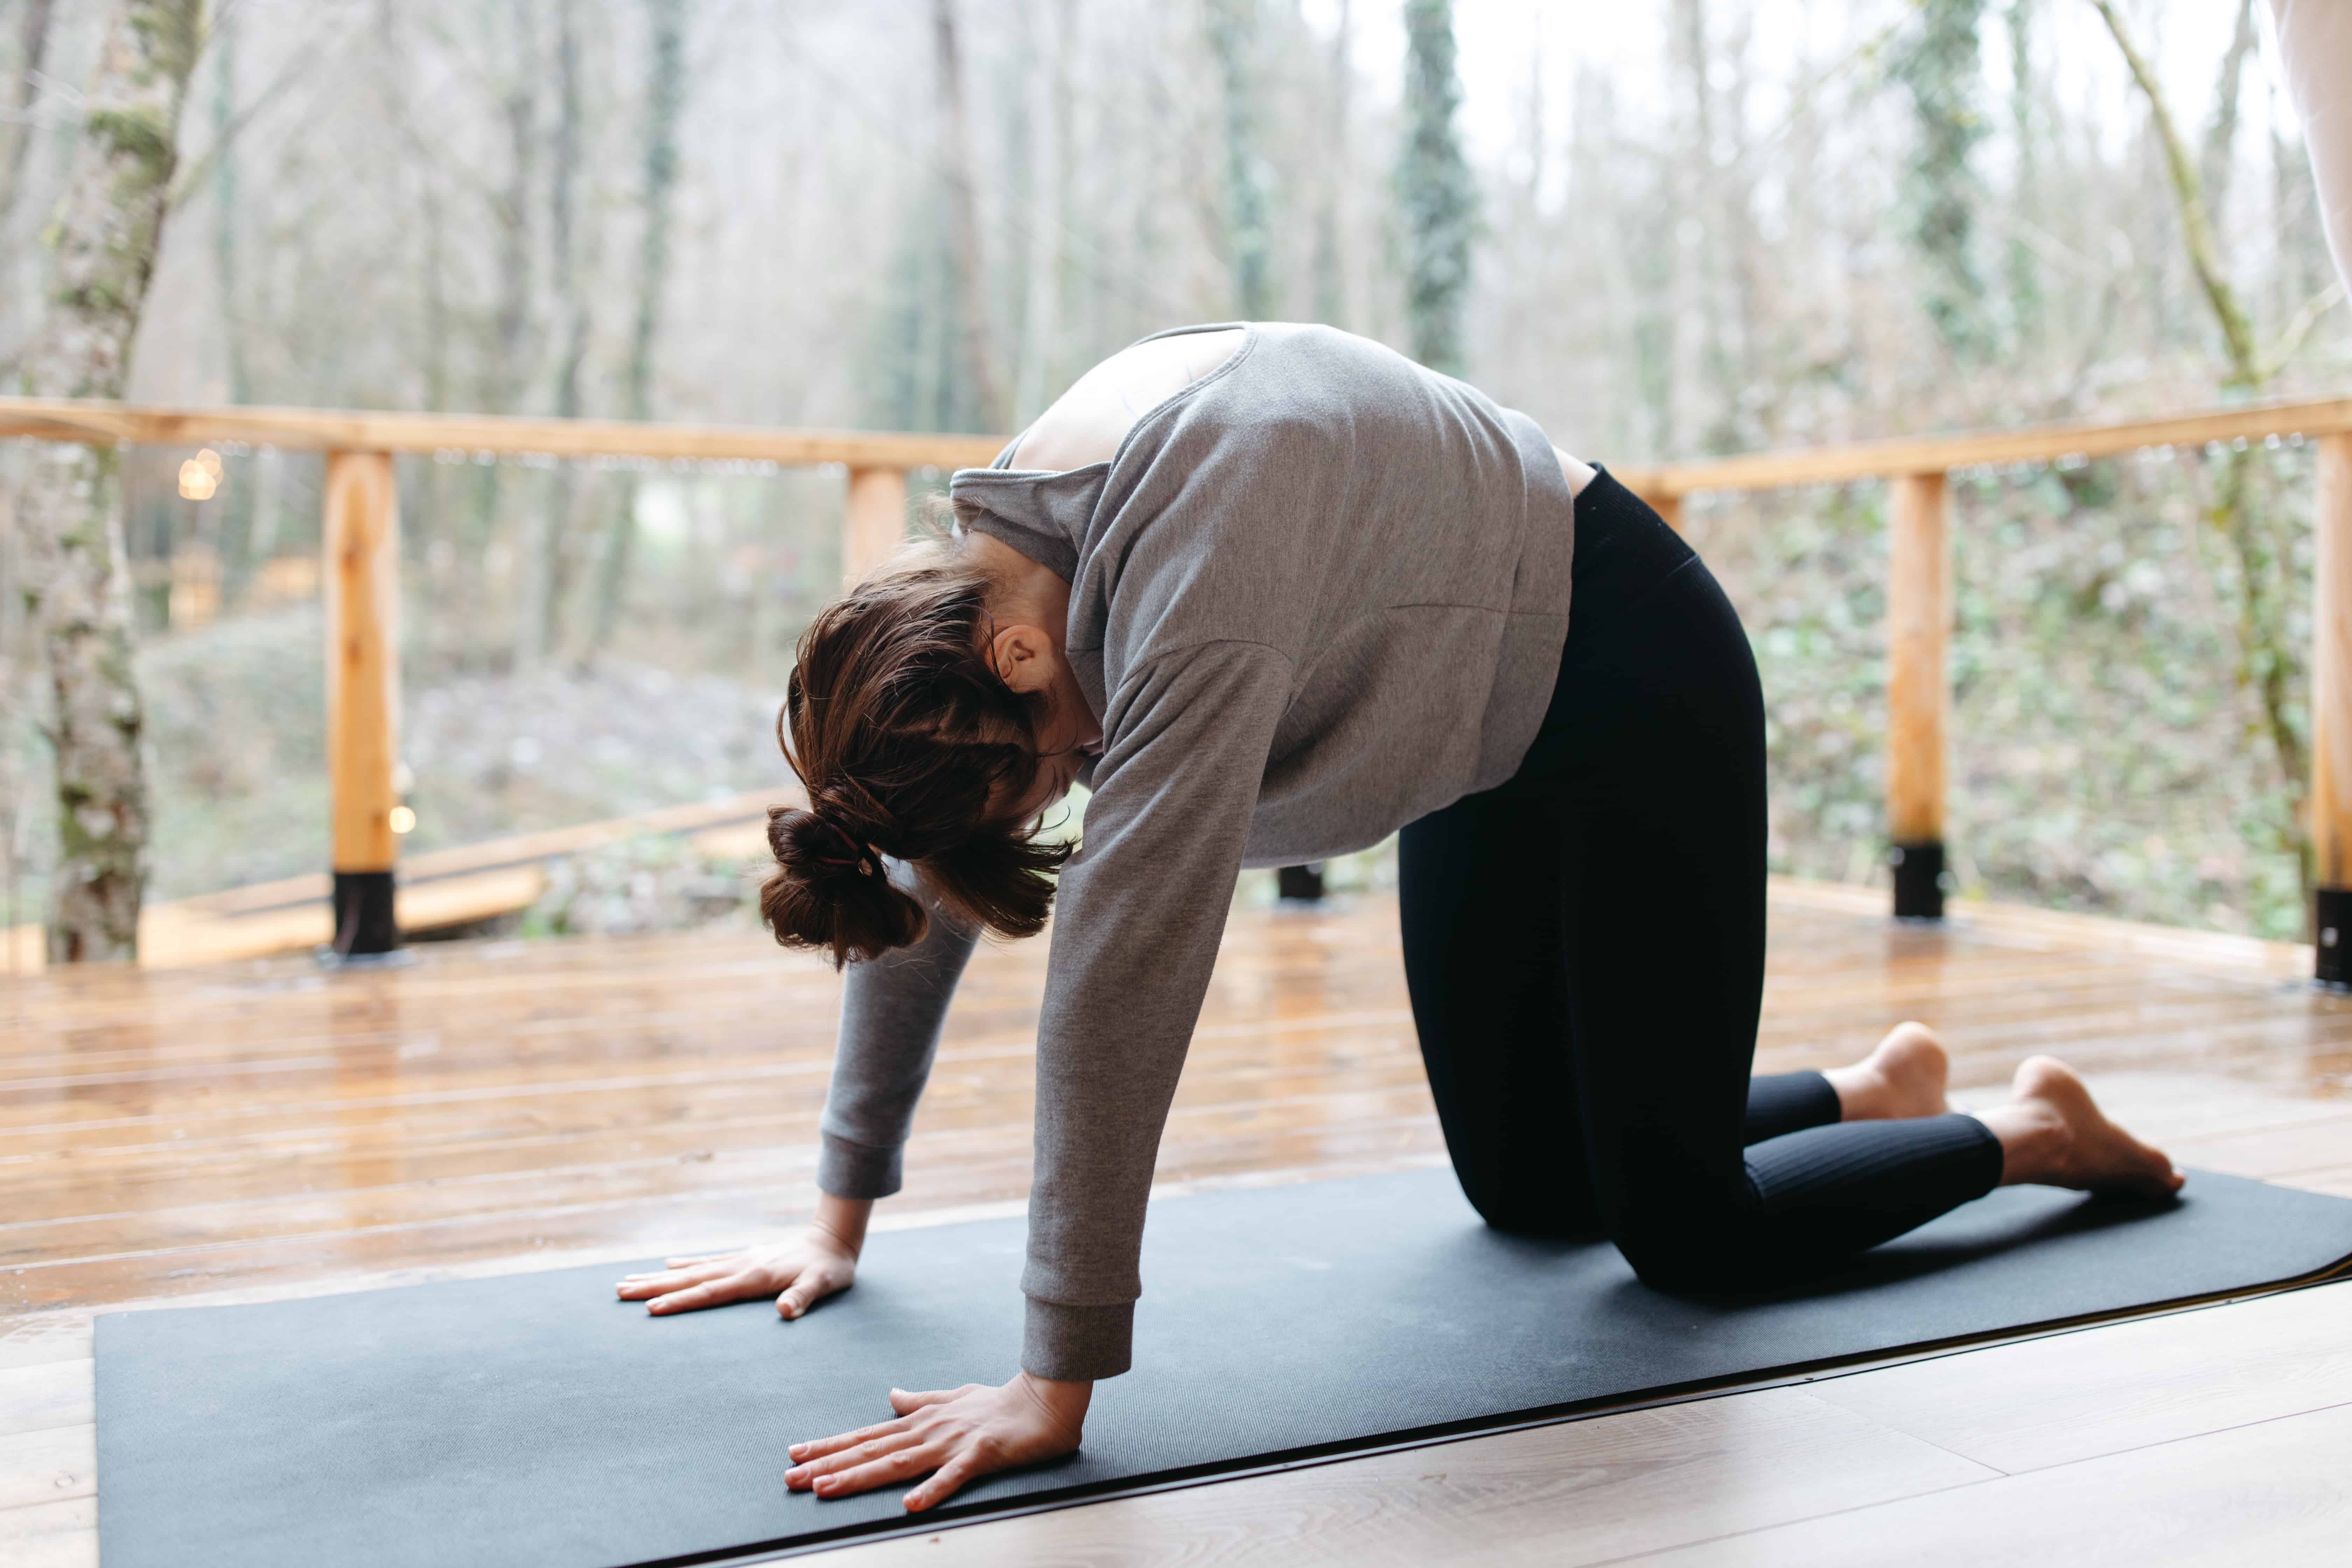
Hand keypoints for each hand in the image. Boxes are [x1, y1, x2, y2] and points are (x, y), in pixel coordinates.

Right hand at [615, 1194, 869, 1317]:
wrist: (834, 1239)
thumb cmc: (829, 1269)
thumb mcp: (823, 1285)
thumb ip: (803, 1298)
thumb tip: (785, 1311)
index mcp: (754, 1277)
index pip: (710, 1292)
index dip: (681, 1302)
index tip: (651, 1309)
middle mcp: (740, 1265)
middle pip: (690, 1279)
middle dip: (654, 1287)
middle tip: (619, 1291)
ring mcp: (739, 1259)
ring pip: (692, 1269)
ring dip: (660, 1276)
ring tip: (630, 1280)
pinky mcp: (744, 1257)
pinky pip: (707, 1261)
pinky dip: (685, 1264)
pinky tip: (668, 1264)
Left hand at [784, 1372, 1091, 1511]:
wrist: (1045, 1400)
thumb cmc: (999, 1403)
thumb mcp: (952, 1398)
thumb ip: (919, 1401)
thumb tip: (891, 1396)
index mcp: (921, 1420)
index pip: (867, 1435)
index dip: (830, 1446)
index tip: (795, 1454)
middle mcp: (928, 1431)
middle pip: (871, 1450)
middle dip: (828, 1465)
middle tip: (791, 1478)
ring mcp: (952, 1442)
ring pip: (898, 1462)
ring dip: (860, 1476)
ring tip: (825, 1489)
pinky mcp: (980, 1455)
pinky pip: (953, 1476)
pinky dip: (931, 1489)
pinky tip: (910, 1504)